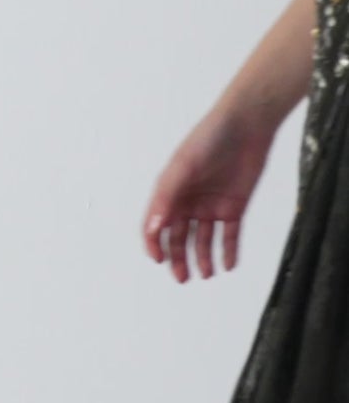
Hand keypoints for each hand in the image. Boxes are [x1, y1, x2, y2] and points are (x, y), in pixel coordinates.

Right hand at [143, 101, 278, 281]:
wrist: (247, 125)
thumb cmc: (209, 138)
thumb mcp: (183, 167)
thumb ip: (167, 197)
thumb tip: (154, 227)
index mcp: (170, 191)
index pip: (156, 224)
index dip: (154, 244)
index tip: (159, 260)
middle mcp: (188, 201)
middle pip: (179, 237)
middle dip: (178, 258)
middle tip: (182, 277)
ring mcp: (211, 205)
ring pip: (203, 240)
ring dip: (202, 258)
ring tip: (205, 274)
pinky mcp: (234, 207)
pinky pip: (230, 235)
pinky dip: (228, 251)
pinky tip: (228, 265)